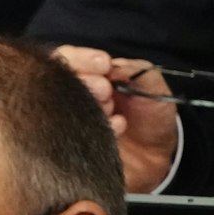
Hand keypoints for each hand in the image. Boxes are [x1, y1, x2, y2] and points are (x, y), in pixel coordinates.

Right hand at [53, 46, 179, 191]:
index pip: (68, 59)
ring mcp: (69, 122)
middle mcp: (74, 97)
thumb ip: (134, 70)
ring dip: (89, 105)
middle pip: (55, 81)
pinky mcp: (70, 145)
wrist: (157, 155)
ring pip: (59, 107)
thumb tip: (111, 67)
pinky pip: (70, 134)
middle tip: (106, 91)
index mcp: (91, 75)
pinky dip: (98, 127)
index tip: (103, 65)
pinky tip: (118, 127)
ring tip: (112, 110)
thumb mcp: (152, 85)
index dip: (80, 59)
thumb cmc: (153, 115)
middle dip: (84, 82)